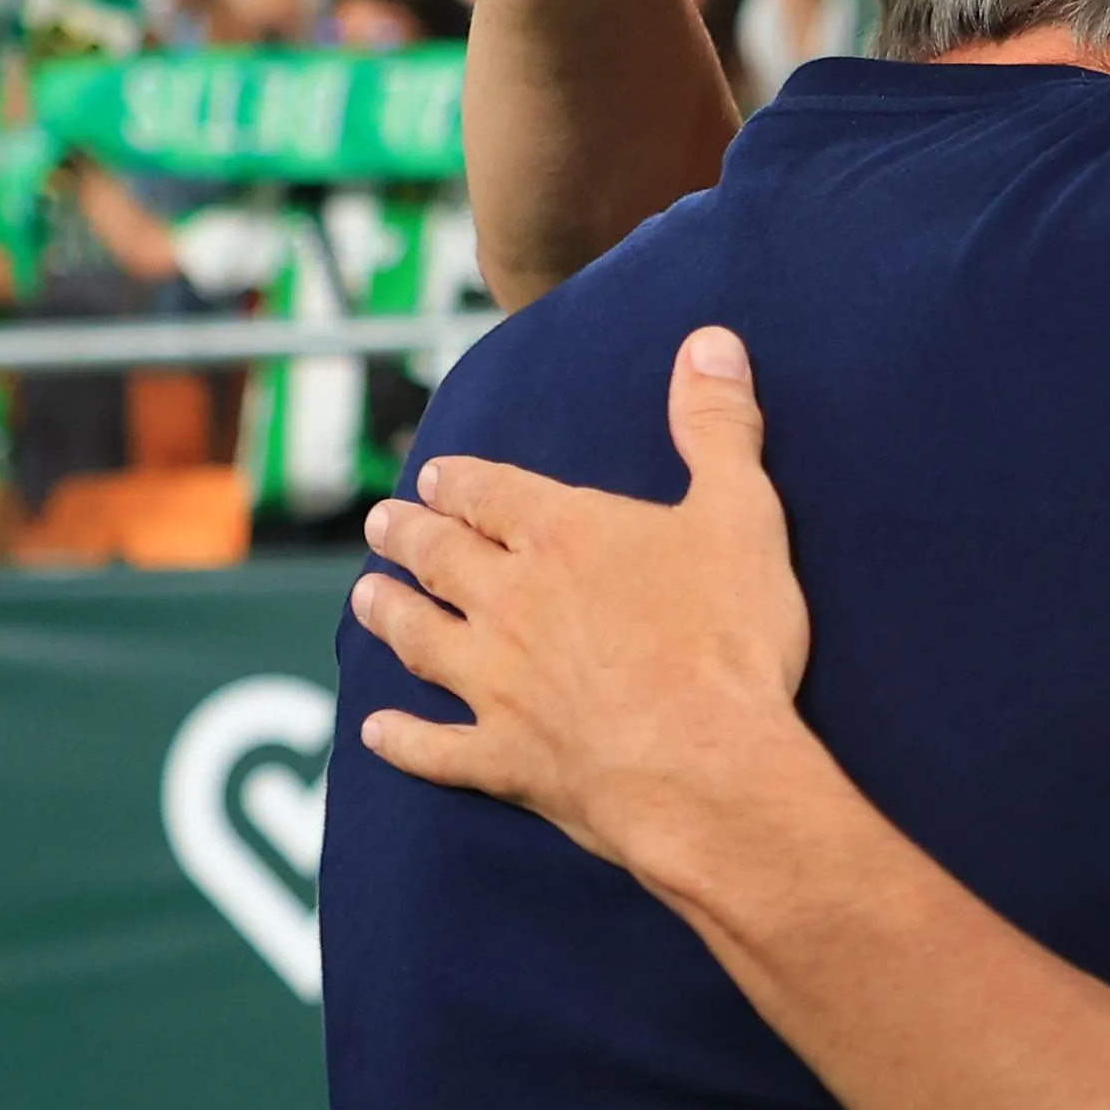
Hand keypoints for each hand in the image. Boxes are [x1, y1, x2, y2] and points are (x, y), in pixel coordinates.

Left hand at [353, 326, 814, 883]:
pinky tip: (375, 732)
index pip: (488, 492)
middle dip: (408, 537)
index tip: (434, 477)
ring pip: (421, 639)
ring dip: (389, 616)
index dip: (459, 482)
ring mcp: (498, 684)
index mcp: (562, 536)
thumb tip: (711, 341)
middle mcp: (510, 602)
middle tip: (380, 525)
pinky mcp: (504, 758)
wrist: (707, 768)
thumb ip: (718, 428)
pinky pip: (435, 749)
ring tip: (367, 599)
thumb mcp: (743, 516)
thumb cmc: (730, 642)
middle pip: (440, 557)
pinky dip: (402, 740)